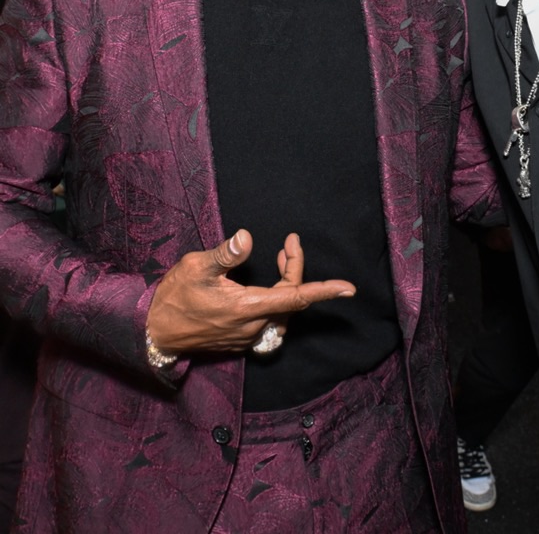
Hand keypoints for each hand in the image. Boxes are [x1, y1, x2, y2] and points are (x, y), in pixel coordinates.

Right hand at [146, 230, 354, 353]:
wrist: (153, 332)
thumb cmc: (174, 298)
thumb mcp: (195, 267)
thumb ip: (225, 254)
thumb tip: (246, 237)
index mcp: (247, 307)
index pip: (295, 297)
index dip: (323, 291)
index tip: (348, 289)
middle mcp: (252, 326)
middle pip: (291, 298)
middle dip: (295, 268)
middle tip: (290, 243)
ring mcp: (247, 335)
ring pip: (281, 309)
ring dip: (287, 283)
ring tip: (281, 256)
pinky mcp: (240, 338)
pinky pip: (270, 318)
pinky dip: (275, 297)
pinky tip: (266, 282)